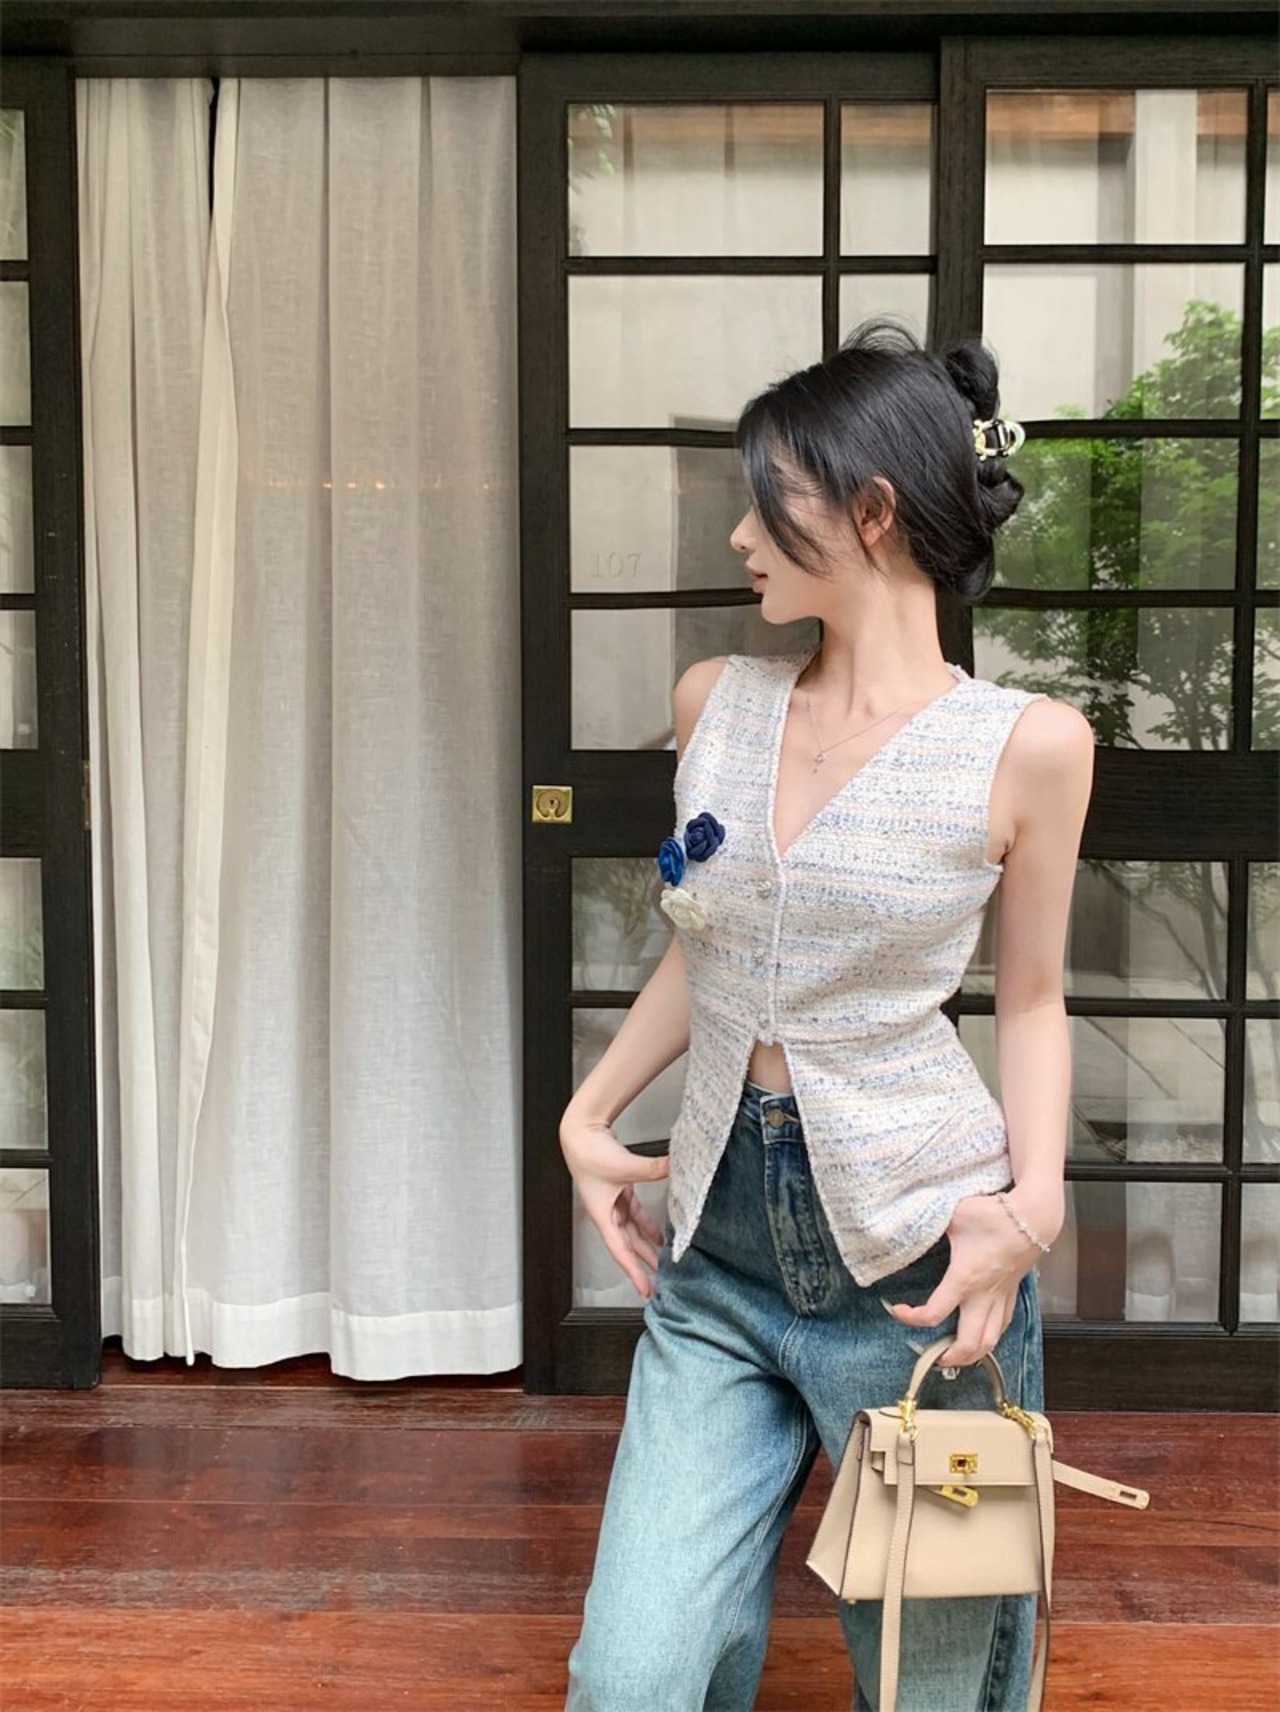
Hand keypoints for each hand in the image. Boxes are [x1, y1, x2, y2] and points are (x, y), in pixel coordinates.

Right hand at [559, 1117, 669, 1298]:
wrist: (580, 1133)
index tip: (646, 1289)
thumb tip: (675, 1169)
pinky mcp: (620, 1192)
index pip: (620, 1251)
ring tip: (663, 1263)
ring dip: (647, 1247)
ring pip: (632, 1233)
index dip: (634, 1272)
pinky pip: (635, 1215)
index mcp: (602, 1215)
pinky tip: (660, 1234)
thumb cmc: (588, 1152)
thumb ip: (652, 1169)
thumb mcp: (624, 1165)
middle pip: (628, 1246)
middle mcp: (607, 1213)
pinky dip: (648, 1226)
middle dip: (643, 1265)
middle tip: (658, 1284)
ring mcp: (613, 1204)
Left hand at [884, 1191, 1050, 1365]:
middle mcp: (983, 1295)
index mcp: (964, 1278)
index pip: (934, 1313)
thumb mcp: (953, 1215)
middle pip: (969, 1344)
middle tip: (931, 1357)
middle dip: (949, 1357)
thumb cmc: (994, 1215)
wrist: (1033, 1217)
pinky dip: (990, 1338)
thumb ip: (929, 1221)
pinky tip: (980, 1336)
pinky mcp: (1011, 1294)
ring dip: (971, 1355)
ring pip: (990, 1341)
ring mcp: (1000, 1297)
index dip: (910, 1318)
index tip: (897, 1310)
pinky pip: (1002, 1326)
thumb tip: (910, 1221)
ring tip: (954, 1357)